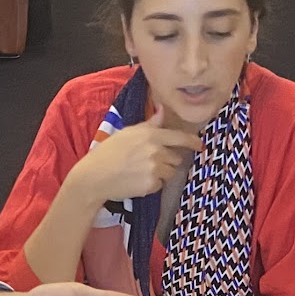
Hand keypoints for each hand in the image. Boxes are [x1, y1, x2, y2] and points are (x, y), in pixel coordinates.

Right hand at [77, 111, 196, 202]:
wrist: (95, 176)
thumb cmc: (109, 152)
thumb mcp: (128, 132)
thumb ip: (150, 124)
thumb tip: (162, 110)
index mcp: (151, 135)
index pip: (178, 137)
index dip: (191, 141)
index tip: (199, 145)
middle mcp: (156, 151)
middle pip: (176, 158)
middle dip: (167, 160)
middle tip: (149, 161)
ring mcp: (155, 169)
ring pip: (170, 172)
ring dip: (161, 172)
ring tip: (141, 170)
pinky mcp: (152, 185)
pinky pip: (161, 185)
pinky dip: (152, 184)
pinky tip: (137, 180)